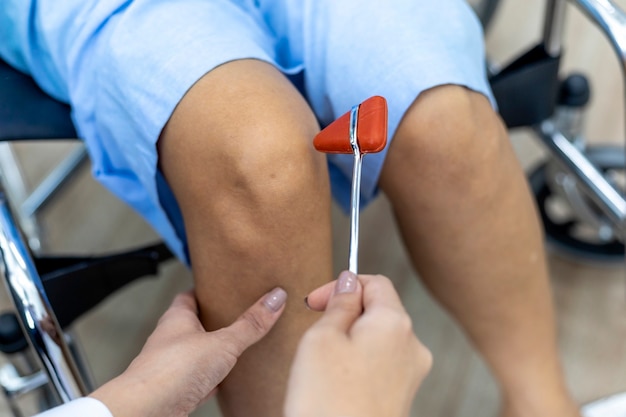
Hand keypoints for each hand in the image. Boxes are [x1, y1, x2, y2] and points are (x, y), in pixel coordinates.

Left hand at [90, 287, 286, 416]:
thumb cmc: (171, 371)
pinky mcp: (176, 389)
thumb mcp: (222, 343)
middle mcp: (171, 339)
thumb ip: (250, 324)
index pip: (190, 296)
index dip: (206, 291)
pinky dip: (211, 378)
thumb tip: (275, 298)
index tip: (223, 286)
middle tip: (238, 315)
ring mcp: (172, 365)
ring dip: (213, 351)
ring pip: (197, 353)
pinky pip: (198, 379)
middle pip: (195, 324)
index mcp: (177, 318)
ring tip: (237, 347)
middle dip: (215, 322)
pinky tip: (224, 381)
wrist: (147, 410)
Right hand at [284, 271, 431, 416]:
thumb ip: (339, 303)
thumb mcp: (321, 338)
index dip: (341, 285)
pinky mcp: (402, 397)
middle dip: (345, 315)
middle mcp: (412, 346)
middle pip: (379, 310)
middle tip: (315, 334)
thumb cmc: (326, 402)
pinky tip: (336, 383)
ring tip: (323, 364)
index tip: (314, 302)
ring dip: (350, 340)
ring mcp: (411, 375)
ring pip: (378, 339)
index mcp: (395, 324)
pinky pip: (380, 365)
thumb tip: (348, 282)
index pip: (375, 283)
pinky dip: (357, 364)